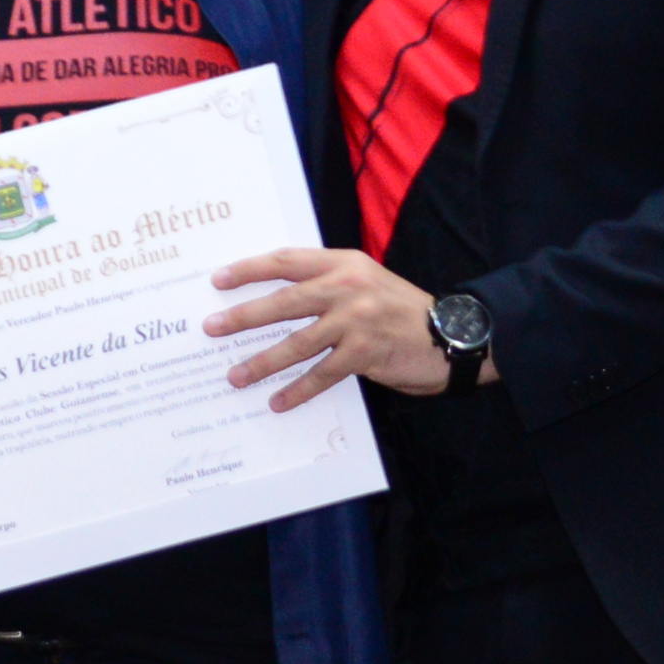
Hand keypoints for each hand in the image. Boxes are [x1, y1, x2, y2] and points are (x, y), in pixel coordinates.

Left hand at [201, 248, 466, 409]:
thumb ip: (327, 282)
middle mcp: (346, 287)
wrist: (452, 334)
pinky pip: (322, 374)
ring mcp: (355, 320)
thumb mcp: (365, 280)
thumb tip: (274, 299)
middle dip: (243, 316)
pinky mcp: (365, 353)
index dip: (249, 270)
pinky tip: (278, 402)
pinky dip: (298, 391)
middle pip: (283, 301)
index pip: (285, 261)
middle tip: (211, 328)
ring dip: (262, 362)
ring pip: (297, 342)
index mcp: (342, 263)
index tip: (217, 280)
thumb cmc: (400, 309)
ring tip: (235, 376)